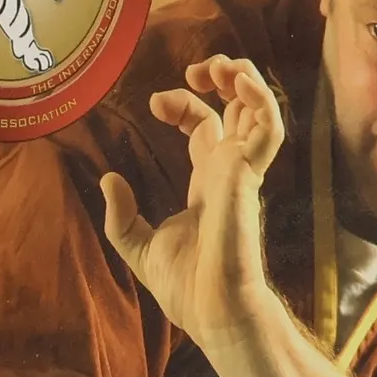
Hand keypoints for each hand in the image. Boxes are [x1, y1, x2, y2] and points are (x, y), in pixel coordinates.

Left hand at [100, 56, 286, 351]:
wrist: (212, 311)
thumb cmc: (186, 288)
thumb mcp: (138, 247)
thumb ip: (122, 215)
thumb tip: (108, 179)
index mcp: (207, 183)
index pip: (204, 127)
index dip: (183, 105)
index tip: (154, 103)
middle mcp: (228, 172)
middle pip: (236, 110)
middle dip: (221, 80)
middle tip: (197, 70)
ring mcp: (242, 173)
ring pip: (259, 111)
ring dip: (245, 79)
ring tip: (220, 65)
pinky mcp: (249, 177)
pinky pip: (268, 129)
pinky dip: (260, 100)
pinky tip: (238, 82)